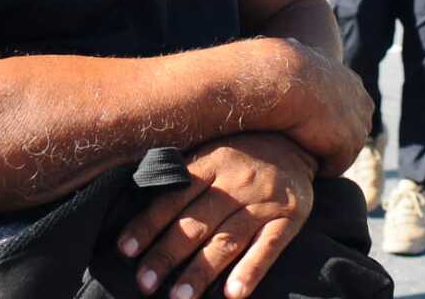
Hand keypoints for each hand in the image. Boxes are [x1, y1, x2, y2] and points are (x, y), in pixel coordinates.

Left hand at [118, 133, 315, 298]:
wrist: (299, 141)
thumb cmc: (244, 152)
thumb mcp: (212, 152)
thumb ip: (185, 176)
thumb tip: (134, 203)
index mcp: (211, 162)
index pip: (172, 198)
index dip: (147, 225)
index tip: (125, 251)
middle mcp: (235, 182)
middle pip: (196, 223)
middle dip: (167, 255)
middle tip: (144, 284)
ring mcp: (264, 201)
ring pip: (227, 240)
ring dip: (201, 271)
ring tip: (180, 297)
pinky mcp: (290, 217)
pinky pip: (269, 247)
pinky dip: (251, 270)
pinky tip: (233, 294)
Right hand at [270, 39, 372, 176]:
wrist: (286, 79)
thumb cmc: (287, 67)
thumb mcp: (302, 56)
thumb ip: (306, 60)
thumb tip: (293, 44)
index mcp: (354, 85)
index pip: (348, 112)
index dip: (328, 122)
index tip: (309, 126)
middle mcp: (363, 106)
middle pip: (350, 134)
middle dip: (332, 141)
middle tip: (305, 143)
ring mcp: (357, 128)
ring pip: (343, 153)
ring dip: (324, 156)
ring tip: (301, 151)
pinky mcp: (346, 147)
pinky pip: (333, 167)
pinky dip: (319, 167)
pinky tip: (302, 158)